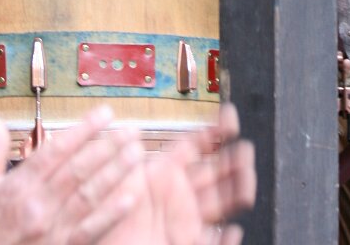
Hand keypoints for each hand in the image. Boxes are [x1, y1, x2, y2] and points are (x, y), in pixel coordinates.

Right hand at [0, 109, 143, 244]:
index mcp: (18, 188)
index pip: (57, 150)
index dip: (84, 129)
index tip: (104, 114)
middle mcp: (38, 207)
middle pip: (80, 169)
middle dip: (109, 146)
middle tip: (131, 129)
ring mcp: (52, 230)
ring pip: (90, 195)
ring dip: (116, 172)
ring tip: (137, 153)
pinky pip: (91, 230)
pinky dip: (112, 213)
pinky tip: (130, 196)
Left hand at [102, 104, 255, 244]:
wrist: (103, 241)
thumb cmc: (108, 212)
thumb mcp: (118, 177)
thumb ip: (126, 156)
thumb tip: (133, 132)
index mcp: (164, 171)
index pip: (196, 145)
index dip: (215, 130)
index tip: (230, 117)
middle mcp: (180, 193)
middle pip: (216, 172)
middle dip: (233, 159)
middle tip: (245, 149)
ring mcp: (186, 217)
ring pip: (221, 201)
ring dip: (236, 190)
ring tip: (247, 182)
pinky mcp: (186, 241)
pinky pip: (211, 240)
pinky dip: (224, 240)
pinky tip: (233, 231)